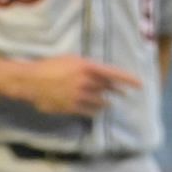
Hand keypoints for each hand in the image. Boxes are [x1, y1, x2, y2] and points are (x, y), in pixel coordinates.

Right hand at [10, 55, 141, 116]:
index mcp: (86, 67)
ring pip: (100, 102)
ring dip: (106, 102)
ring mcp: (79, 96)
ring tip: (109, 103)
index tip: (139, 84)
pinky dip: (95, 111)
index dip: (128, 79)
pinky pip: (90, 111)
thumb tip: (100, 74)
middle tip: (123, 94)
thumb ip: (87, 67)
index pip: (113, 73)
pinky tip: (96, 110)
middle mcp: (86, 82)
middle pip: (108, 88)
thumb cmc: (50, 66)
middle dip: (117, 91)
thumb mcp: (71, 60)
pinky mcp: (72, 107)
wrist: (31, 81)